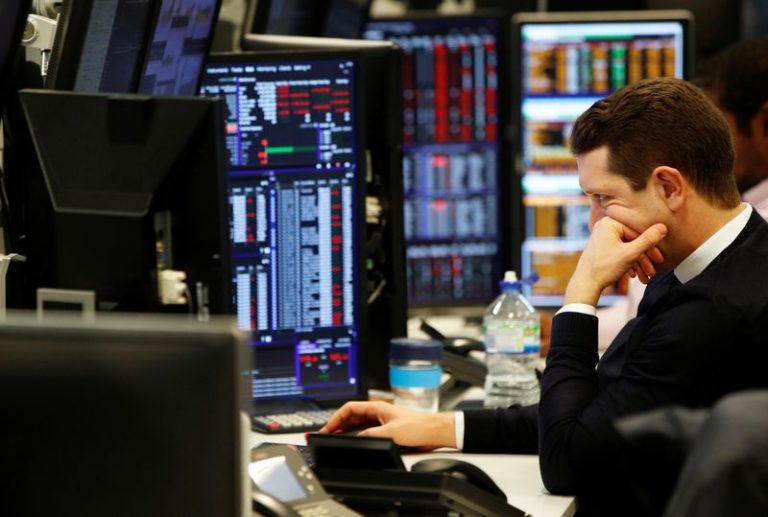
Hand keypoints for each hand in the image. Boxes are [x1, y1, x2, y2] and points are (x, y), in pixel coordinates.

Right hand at [318, 401, 455, 450]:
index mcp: (376, 407)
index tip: (327, 427)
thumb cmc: (418, 426)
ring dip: (345, 431)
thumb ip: (371, 434)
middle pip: (350, 417)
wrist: (434, 432)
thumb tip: (357, 438)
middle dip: (337, 425)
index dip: (336, 417)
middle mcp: (377, 414)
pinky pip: (365, 433)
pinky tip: (352, 443)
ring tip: (334, 438)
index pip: (349, 408)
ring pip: (357, 425)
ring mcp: (380, 422)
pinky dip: (355, 437)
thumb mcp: (391, 432)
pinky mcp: (385, 432)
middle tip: (326, 435)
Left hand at [565, 217, 666, 305]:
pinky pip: (619, 253)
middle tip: (653, 271)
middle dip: (644, 259)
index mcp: (610, 223)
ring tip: (645, 278)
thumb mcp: (630, 254)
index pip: (637, 233)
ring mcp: (602, 238)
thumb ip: (648, 240)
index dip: (650, 248)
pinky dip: (628, 264)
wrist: (585, 284)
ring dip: (638, 264)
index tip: (659, 260)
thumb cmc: (604, 268)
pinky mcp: (601, 248)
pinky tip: (634, 275)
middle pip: (632, 241)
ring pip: (627, 249)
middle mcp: (604, 227)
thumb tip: (663, 227)